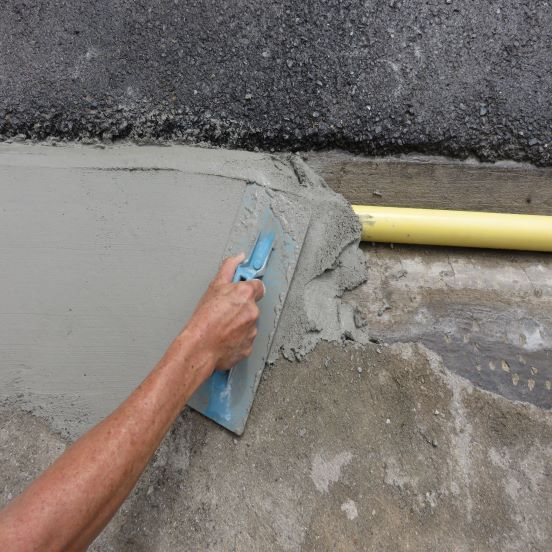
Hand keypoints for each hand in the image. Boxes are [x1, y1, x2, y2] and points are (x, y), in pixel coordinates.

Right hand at [181, 253, 264, 374]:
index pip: (258, 285)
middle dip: (241, 308)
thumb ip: (229, 268)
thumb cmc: (203, 320)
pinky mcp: (249, 346)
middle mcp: (253, 311)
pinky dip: (237, 339)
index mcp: (245, 294)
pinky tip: (224, 338)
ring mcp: (252, 330)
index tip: (243, 290)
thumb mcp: (213, 287)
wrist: (199, 348)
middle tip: (224, 312)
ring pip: (249, 323)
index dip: (249, 288)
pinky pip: (245, 340)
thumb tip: (239, 257)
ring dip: (239, 324)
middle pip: (252, 306)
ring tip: (221, 327)